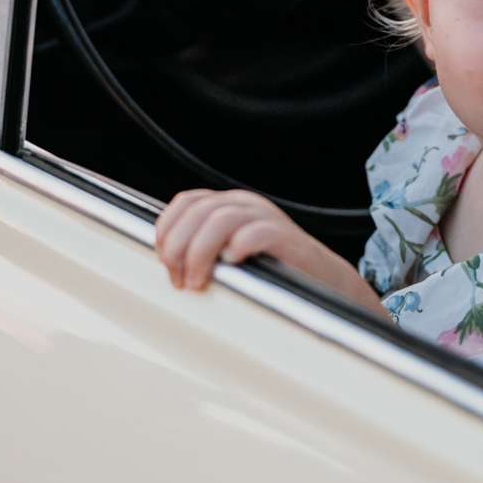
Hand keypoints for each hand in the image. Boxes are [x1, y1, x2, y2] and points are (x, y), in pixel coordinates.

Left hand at [156, 189, 310, 290]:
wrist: (320, 277)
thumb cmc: (271, 268)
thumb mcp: (230, 251)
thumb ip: (203, 248)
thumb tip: (168, 260)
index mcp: (229, 204)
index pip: (187, 202)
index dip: (168, 228)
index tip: (161, 257)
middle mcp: (245, 205)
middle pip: (198, 212)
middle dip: (179, 248)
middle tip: (178, 278)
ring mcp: (266, 217)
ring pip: (221, 220)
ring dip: (200, 252)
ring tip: (198, 280)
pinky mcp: (285, 236)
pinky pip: (257, 233)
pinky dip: (238, 246)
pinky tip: (230, 263)